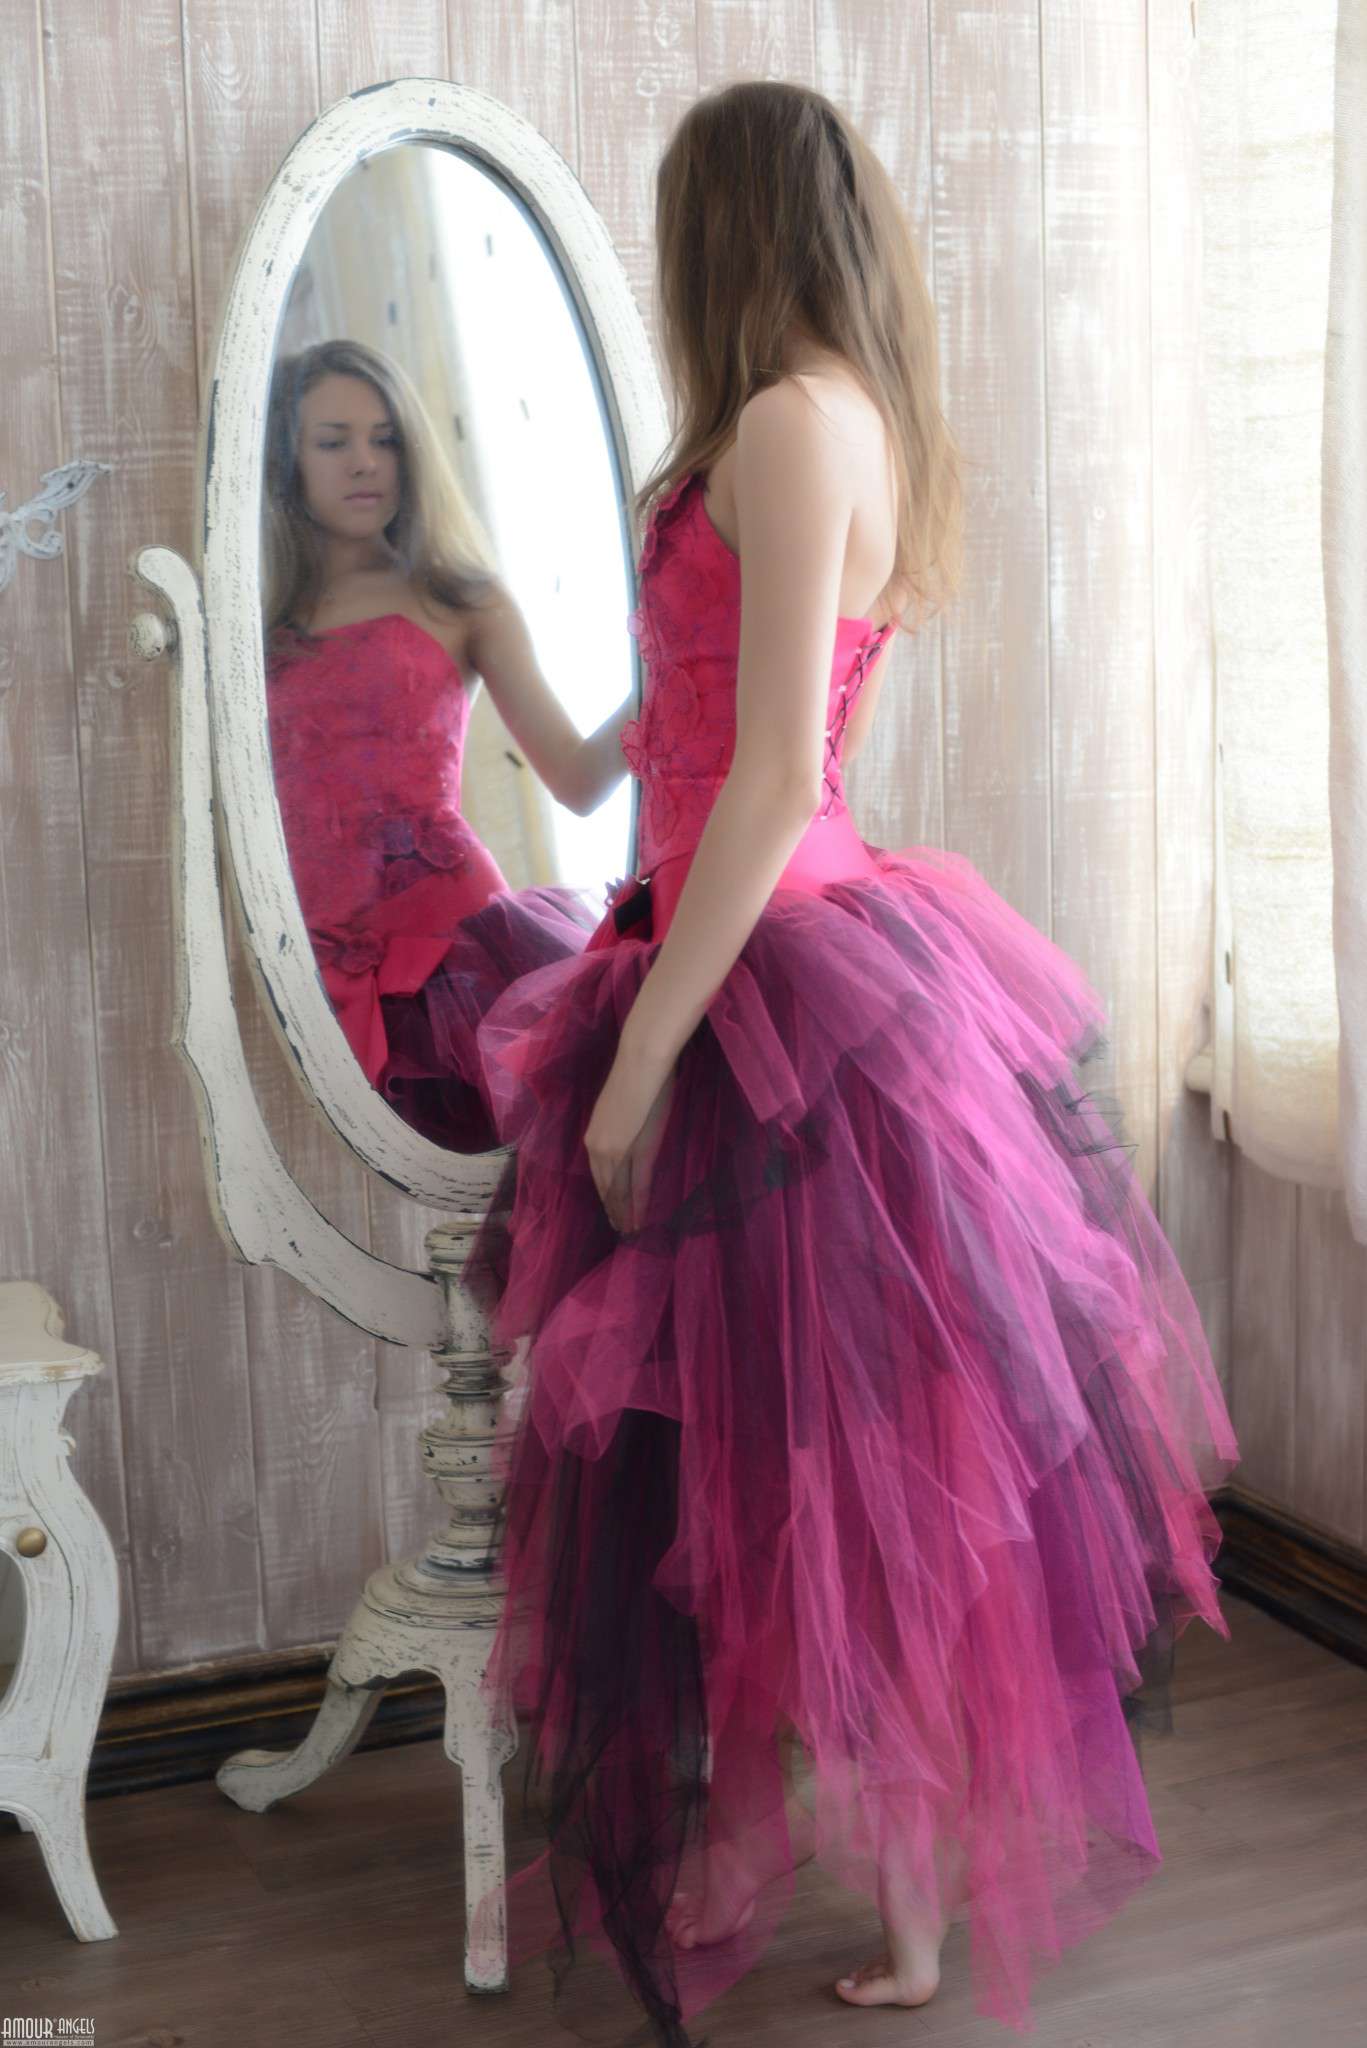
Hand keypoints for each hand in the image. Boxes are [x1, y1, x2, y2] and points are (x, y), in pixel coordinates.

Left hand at [584, 1046, 675, 1233]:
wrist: (640, 1064)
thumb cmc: (637, 1076)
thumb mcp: (623, 1107)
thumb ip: (622, 1126)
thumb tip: (628, 1135)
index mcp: (594, 1134)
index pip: (599, 1172)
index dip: (606, 1193)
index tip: (611, 1208)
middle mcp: (597, 1147)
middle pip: (605, 1186)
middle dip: (613, 1209)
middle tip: (620, 1228)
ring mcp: (613, 1151)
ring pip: (617, 1191)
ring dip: (623, 1214)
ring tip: (629, 1231)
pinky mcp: (631, 1152)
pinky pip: (634, 1187)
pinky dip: (636, 1207)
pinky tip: (638, 1221)